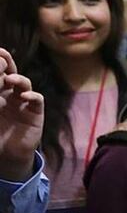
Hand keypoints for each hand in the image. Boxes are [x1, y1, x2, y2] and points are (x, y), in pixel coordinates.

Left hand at [0, 48, 44, 180]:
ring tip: (9, 79)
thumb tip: (0, 83)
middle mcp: (11, 93)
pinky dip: (32, 96)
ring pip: (24, 84)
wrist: (7, 155)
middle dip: (7, 63)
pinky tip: (25, 97)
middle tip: (2, 58)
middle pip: (11, 72)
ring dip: (18, 79)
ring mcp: (24, 102)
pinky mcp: (35, 113)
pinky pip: (37, 101)